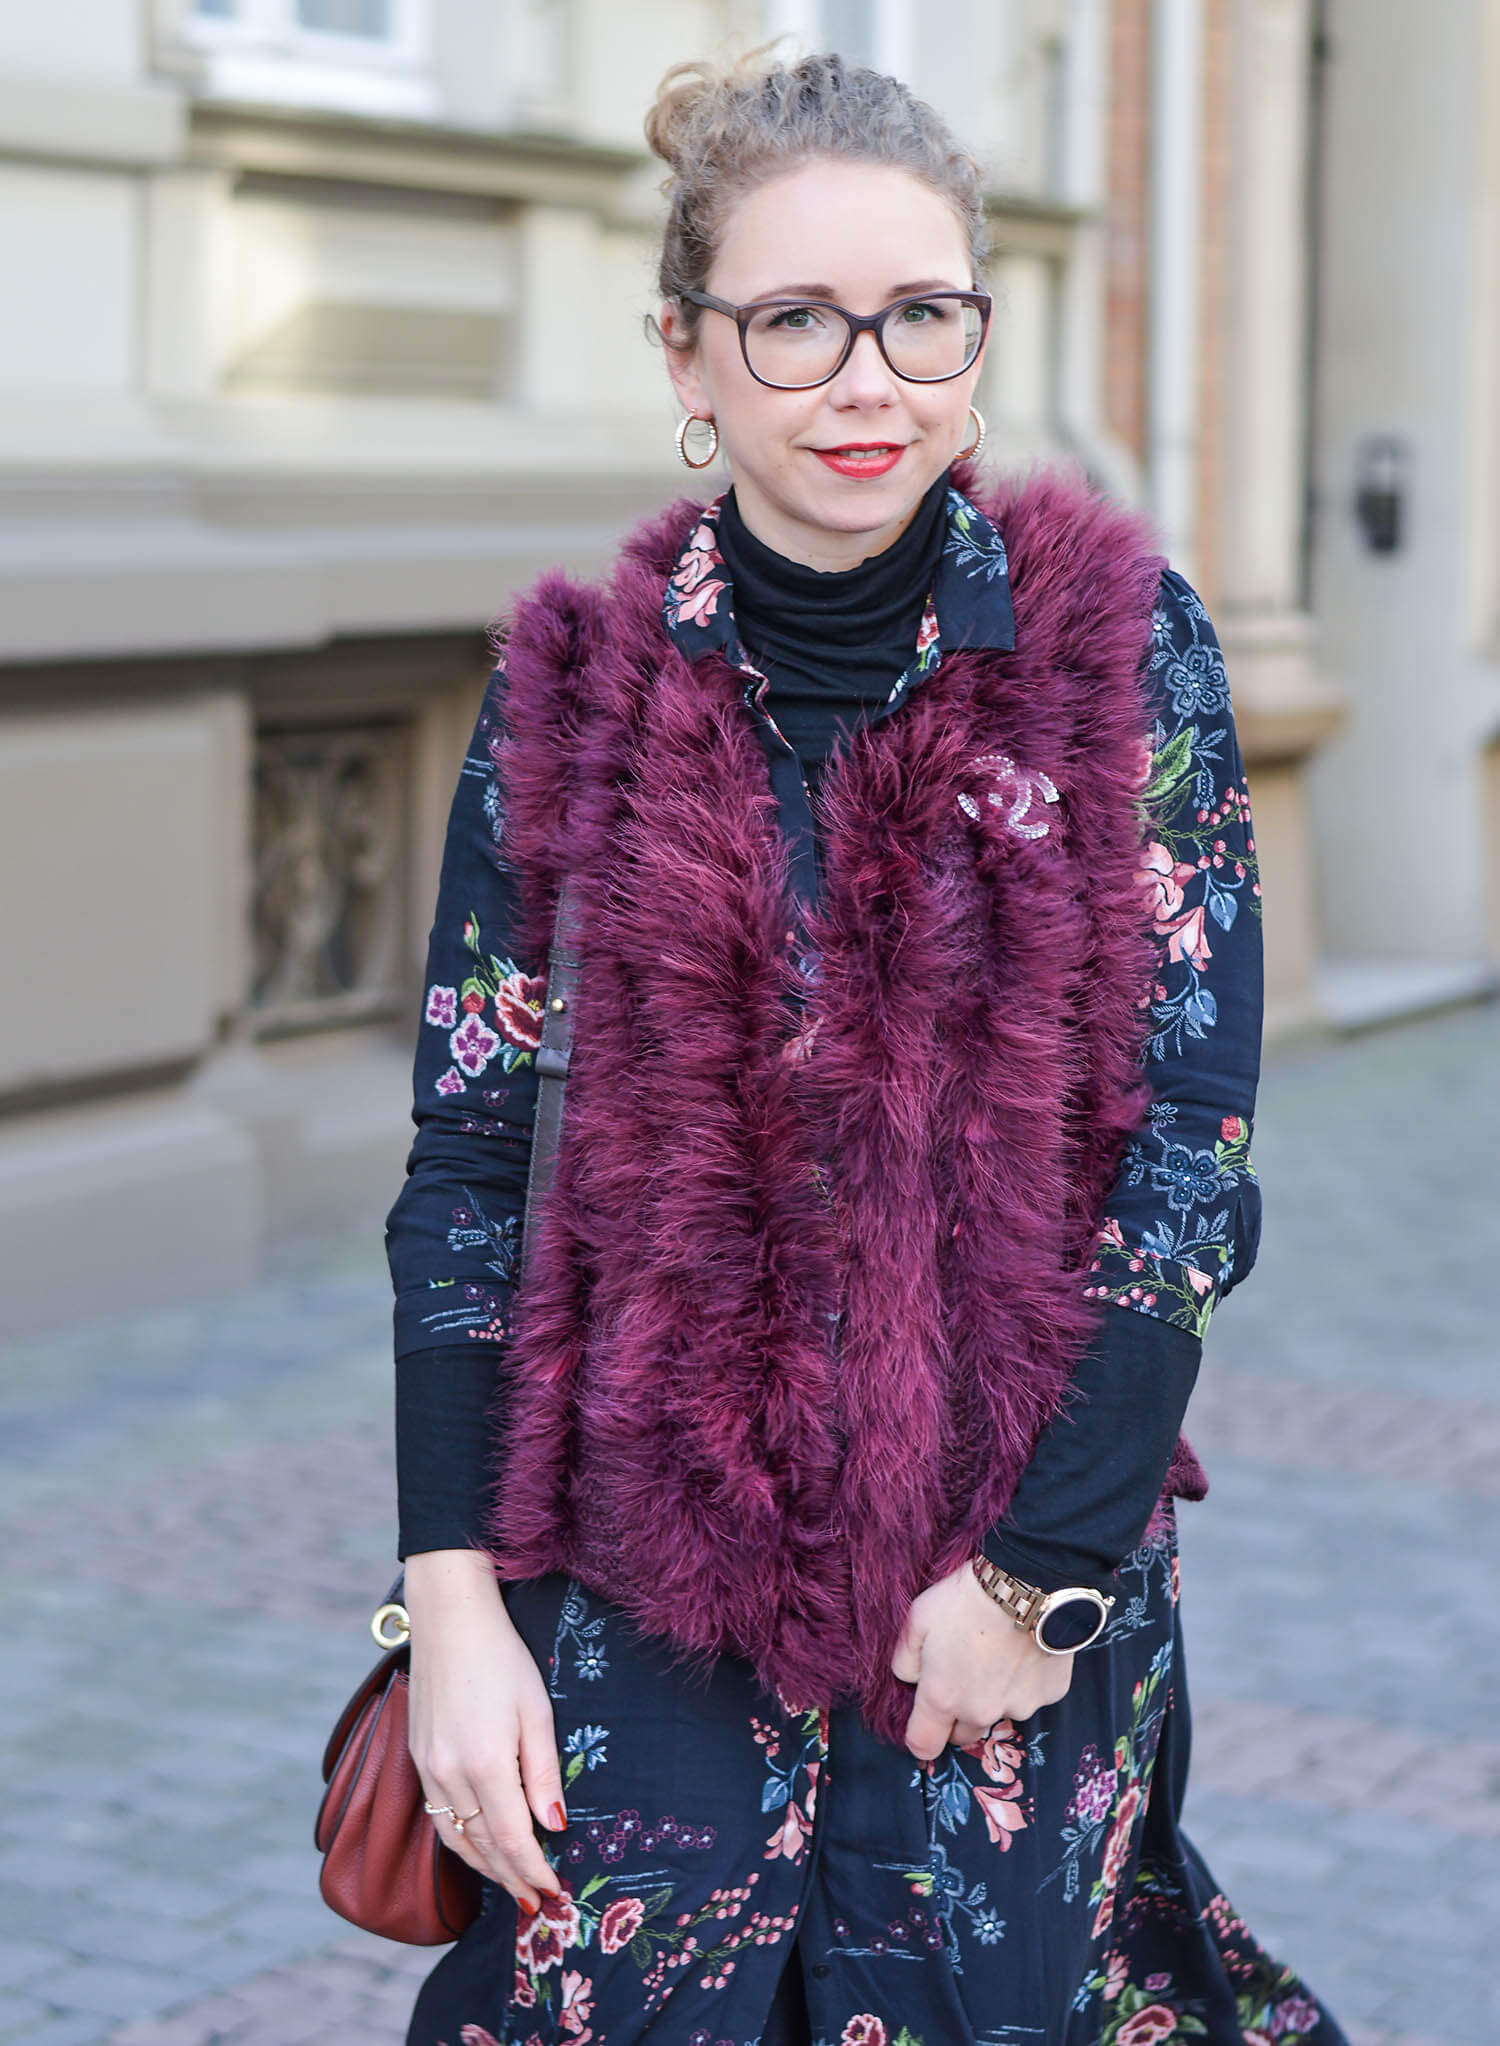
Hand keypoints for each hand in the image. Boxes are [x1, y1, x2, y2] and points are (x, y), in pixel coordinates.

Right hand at [404, 1549, 565, 1913]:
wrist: (449, 1620)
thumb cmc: (502, 1658)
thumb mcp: (537, 1711)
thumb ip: (544, 1773)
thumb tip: (554, 1825)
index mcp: (486, 1763)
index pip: (511, 1838)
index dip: (533, 1870)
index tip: (553, 1891)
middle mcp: (450, 1773)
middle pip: (482, 1846)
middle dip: (511, 1877)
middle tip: (536, 1902)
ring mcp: (428, 1767)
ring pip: (455, 1837)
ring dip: (483, 1866)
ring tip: (510, 1883)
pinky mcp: (417, 1756)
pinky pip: (437, 1815)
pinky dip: (460, 1840)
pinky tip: (477, 1845)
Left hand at [891, 1557, 1074, 1760]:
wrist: (1027, 1583)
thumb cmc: (965, 1599)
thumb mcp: (917, 1619)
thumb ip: (905, 1660)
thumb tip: (910, 1679)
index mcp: (942, 1697)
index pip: (923, 1745)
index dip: (920, 1736)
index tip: (924, 1722)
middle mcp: (980, 1712)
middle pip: (964, 1734)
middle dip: (959, 1714)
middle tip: (963, 1674)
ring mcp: (1019, 1706)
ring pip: (1001, 1712)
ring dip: (996, 1694)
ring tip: (999, 1653)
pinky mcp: (1051, 1694)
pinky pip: (1033, 1694)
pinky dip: (1027, 1680)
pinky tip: (1026, 1648)